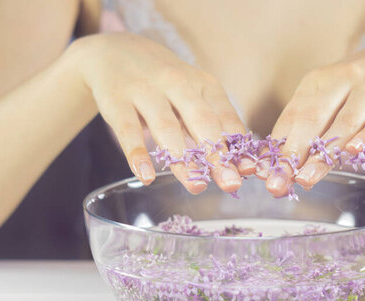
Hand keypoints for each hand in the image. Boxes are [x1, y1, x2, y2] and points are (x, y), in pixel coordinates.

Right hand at [65, 33, 250, 193]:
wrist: (113, 50)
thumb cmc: (164, 83)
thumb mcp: (193, 94)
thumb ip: (212, 124)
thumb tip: (239, 165)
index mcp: (203, 84)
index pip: (225, 116)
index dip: (238, 144)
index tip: (250, 170)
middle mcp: (177, 83)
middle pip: (201, 122)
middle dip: (217, 155)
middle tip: (230, 184)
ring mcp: (145, 90)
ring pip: (167, 127)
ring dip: (183, 160)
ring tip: (196, 187)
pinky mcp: (116, 100)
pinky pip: (128, 130)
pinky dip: (138, 154)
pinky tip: (146, 176)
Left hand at [261, 36, 364, 195]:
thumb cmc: (361, 88)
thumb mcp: (333, 97)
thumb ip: (311, 126)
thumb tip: (281, 163)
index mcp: (317, 81)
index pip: (292, 116)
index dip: (276, 146)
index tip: (264, 174)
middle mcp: (342, 78)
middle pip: (313, 118)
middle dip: (293, 153)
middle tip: (279, 182)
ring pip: (345, 121)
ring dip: (325, 153)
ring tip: (307, 178)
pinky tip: (355, 152)